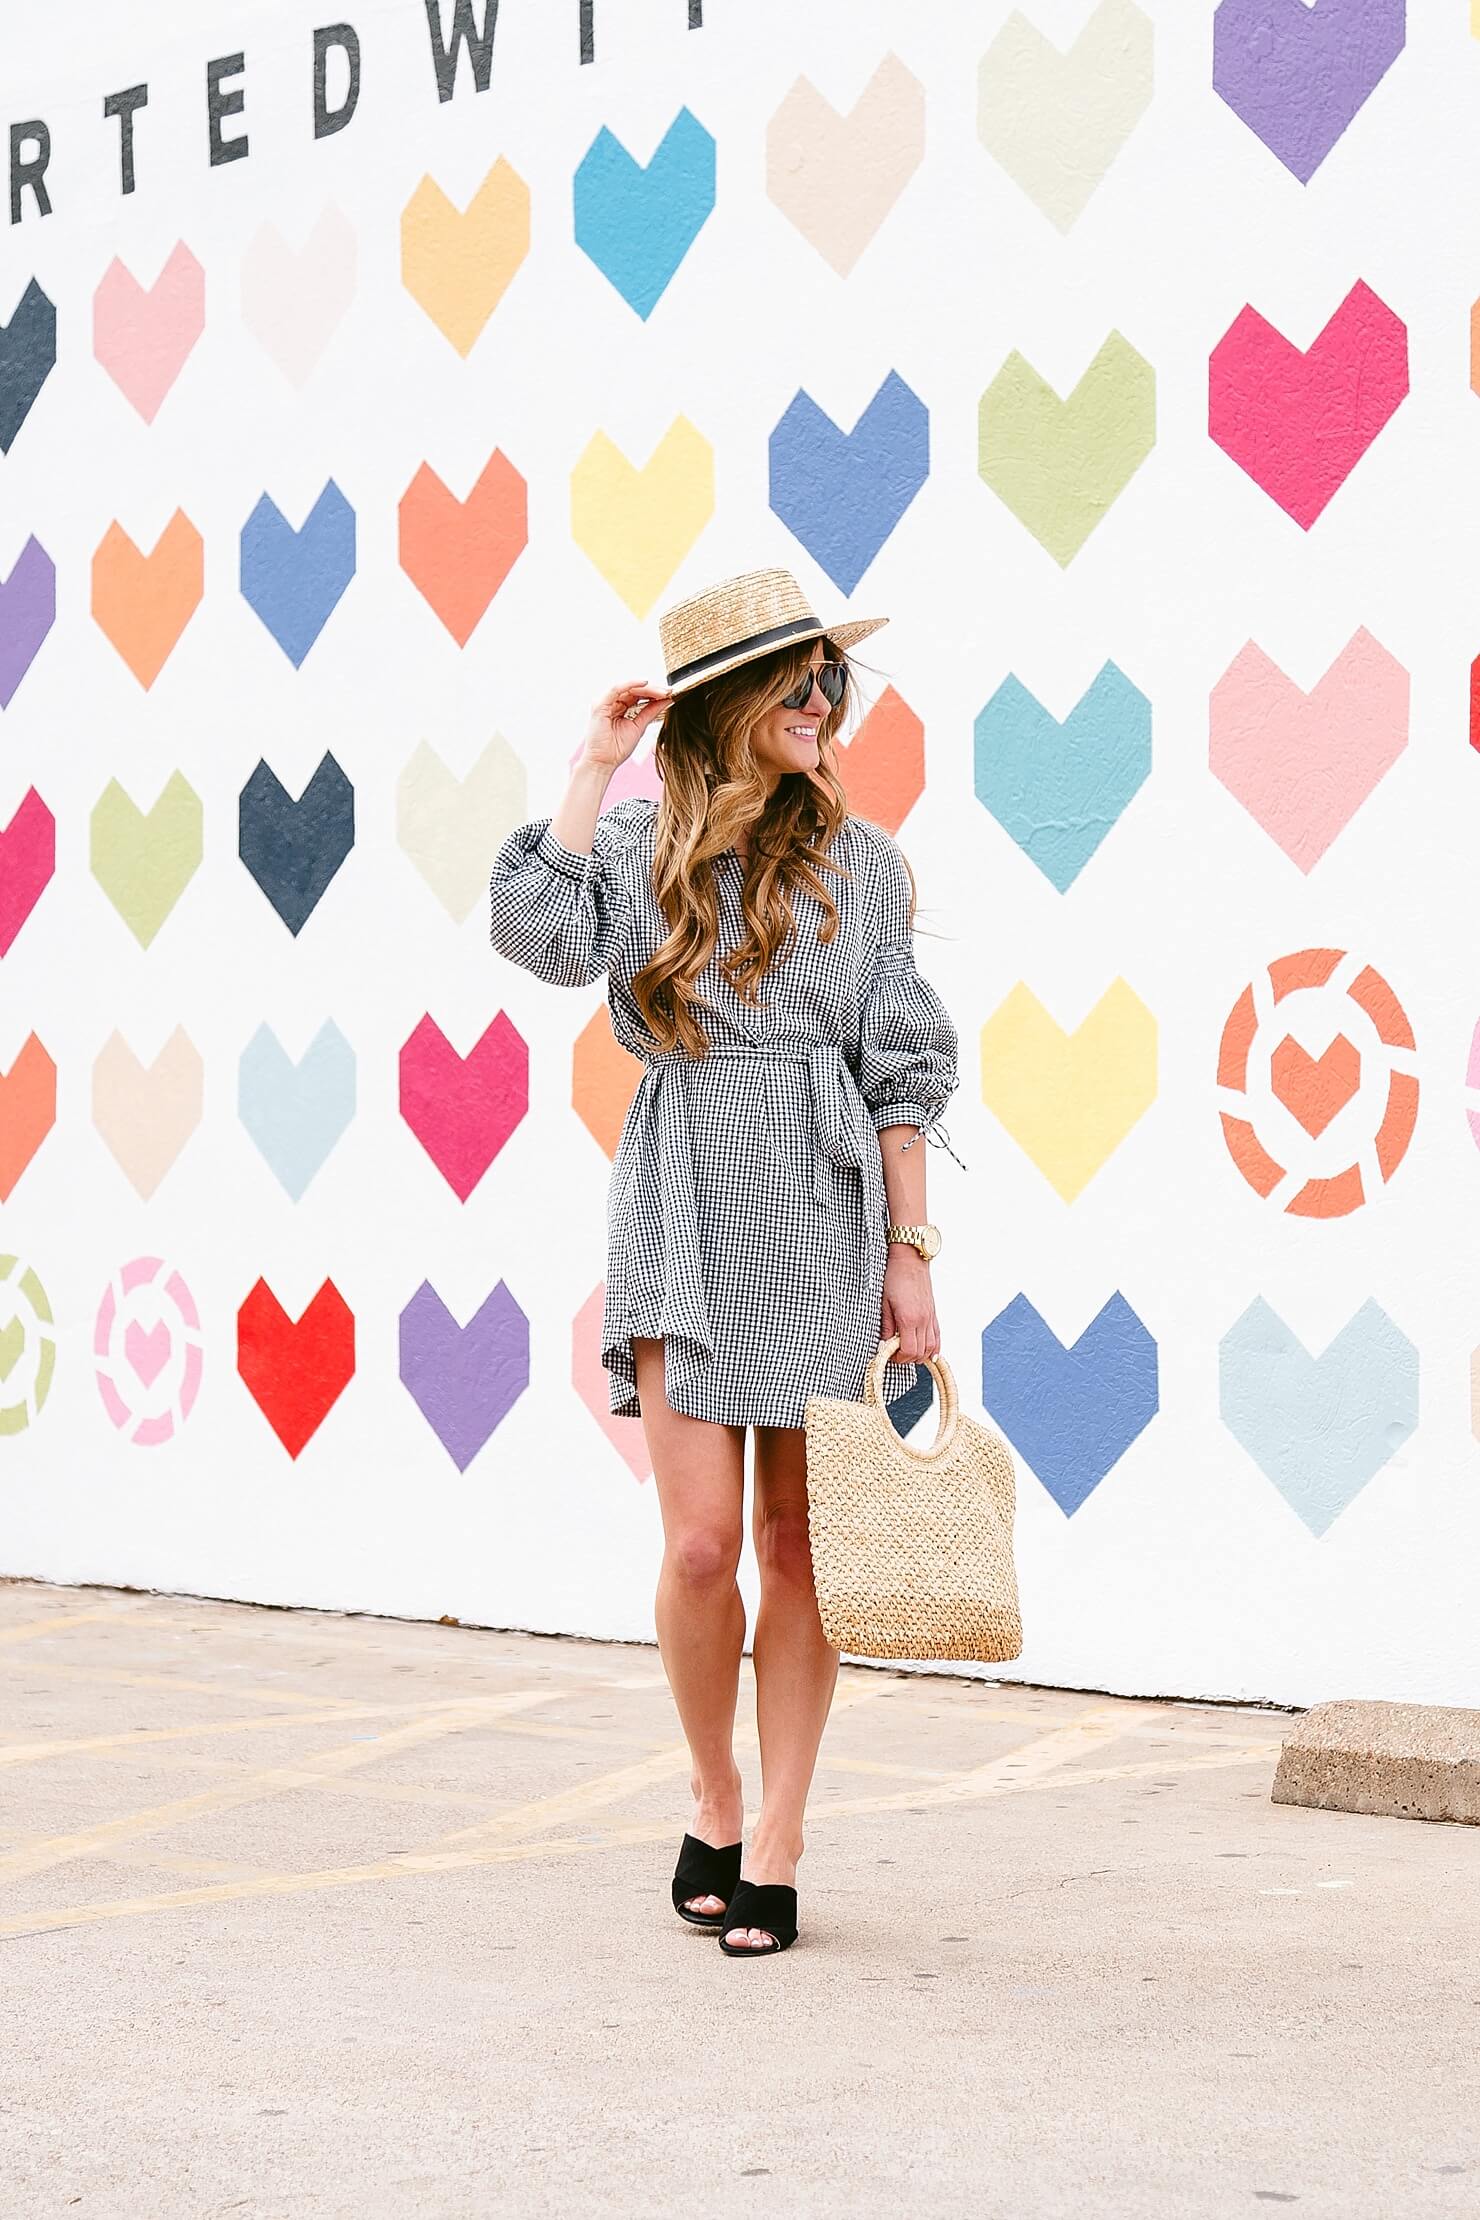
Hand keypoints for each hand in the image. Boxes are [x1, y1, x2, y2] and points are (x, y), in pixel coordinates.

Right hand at [580, 679, 672, 771]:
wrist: (604, 762)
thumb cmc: (617, 749)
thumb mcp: (639, 726)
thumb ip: (650, 712)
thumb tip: (666, 700)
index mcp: (620, 707)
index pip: (639, 695)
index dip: (655, 693)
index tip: (670, 694)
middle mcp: (612, 702)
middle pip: (635, 690)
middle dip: (653, 689)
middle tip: (669, 691)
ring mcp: (605, 702)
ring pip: (628, 688)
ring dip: (647, 688)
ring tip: (662, 690)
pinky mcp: (600, 704)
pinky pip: (617, 689)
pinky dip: (631, 684)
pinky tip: (645, 683)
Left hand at [881, 1247, 939, 1363]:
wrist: (910, 1259)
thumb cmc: (894, 1277)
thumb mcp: (884, 1302)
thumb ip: (885, 1326)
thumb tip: (884, 1344)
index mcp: (909, 1319)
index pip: (908, 1350)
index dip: (898, 1358)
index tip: (889, 1355)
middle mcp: (923, 1320)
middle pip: (920, 1353)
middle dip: (908, 1358)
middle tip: (895, 1354)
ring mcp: (930, 1317)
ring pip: (932, 1348)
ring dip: (920, 1355)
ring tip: (908, 1352)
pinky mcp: (933, 1313)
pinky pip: (937, 1336)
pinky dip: (934, 1348)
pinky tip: (928, 1353)